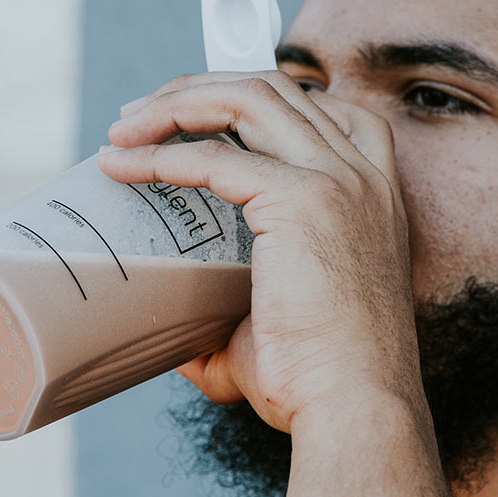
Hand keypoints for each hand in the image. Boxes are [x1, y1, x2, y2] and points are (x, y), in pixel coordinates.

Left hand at [97, 71, 423, 432]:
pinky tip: (124, 167)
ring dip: (177, 102)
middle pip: (274, 87)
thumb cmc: (321, 381)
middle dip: (198, 88)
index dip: (253, 97)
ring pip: (248, 97)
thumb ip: (231, 321)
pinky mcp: (304, 203)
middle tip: (139, 119)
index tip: (193, 118)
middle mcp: (363, 177)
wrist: (355, 409)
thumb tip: (177, 339)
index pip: (322, 107)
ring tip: (124, 128)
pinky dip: (162, 155)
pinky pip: (216, 157)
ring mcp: (338, 183)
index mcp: (373, 196)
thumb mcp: (281, 327)